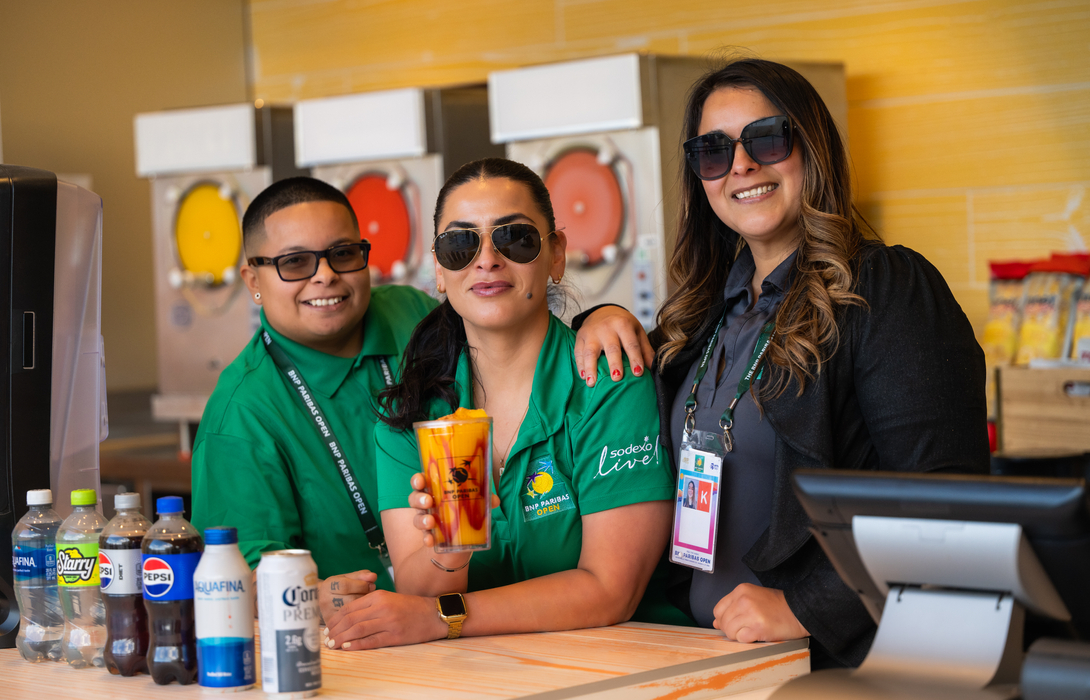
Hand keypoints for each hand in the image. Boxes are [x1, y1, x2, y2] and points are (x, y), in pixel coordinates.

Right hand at [318, 570, 377, 625]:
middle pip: (350, 599)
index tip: (371, 585)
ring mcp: (328, 613)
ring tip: (367, 602)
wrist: (326, 601)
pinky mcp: (332, 624)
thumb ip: (361, 576)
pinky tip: (362, 612)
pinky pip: (349, 622)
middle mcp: (325, 599)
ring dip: (363, 607)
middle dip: (364, 596)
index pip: (346, 585)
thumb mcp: (349, 578)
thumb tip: (373, 576)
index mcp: (328, 585)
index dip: (361, 585)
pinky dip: (359, 616)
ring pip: (351, 612)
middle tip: (371, 595)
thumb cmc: (341, 587)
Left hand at [323, 589, 445, 649]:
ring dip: (342, 638)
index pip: (350, 607)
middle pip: (351, 619)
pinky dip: (356, 645)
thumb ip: (371, 605)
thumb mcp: (389, 599)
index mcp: (379, 596)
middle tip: (326, 638)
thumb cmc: (411, 607)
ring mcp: (389, 622)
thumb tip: (349, 617)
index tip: (327, 626)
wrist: (434, 614)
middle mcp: (382, 607)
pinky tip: (347, 648)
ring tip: (333, 644)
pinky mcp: (395, 636)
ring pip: (358, 630)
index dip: (335, 618)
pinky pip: (371, 641)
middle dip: (335, 630)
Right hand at [408, 473, 499, 549]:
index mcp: (435, 490)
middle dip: (419, 498)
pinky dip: (427, 538)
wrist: (461, 541)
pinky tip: (430, 541)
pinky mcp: (430, 536)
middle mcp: (427, 504)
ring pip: (417, 517)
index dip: (418, 480)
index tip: (421, 481)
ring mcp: (427, 520)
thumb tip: (495, 500)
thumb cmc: (464, 512)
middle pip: (415, 497)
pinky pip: (425, 536)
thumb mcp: (474, 504)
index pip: (422, 481)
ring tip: (431, 522)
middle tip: (428, 501)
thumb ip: (484, 500)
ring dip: (422, 519)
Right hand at [574, 306, 653, 386]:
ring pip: (590, 351)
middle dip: (614, 363)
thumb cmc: (623, 324)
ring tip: (592, 383)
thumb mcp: (637, 332)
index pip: (631, 344)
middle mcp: (606, 328)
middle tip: (616, 378)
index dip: (635, 358)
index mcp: (623, 324)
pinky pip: (578, 352)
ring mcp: (591, 332)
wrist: (602, 311)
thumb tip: (653, 367)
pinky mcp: (580, 337)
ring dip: (591, 367)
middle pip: (611, 348)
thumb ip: (645, 349)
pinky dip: (580, 365)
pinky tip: (583, 376)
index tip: (638, 373)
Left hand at [712, 583, 808, 643]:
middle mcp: (743, 600)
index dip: (723, 620)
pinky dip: (747, 640)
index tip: (733, 623)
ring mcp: (750, 613)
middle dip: (731, 629)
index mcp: (741, 590)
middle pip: (723, 621)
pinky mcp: (757, 627)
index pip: (718, 609)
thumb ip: (734, 607)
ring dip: (739, 635)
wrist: (799, 611)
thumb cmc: (778, 606)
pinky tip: (757, 635)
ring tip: (752, 631)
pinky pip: (741, 638)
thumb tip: (716, 623)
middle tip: (745, 629)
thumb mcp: (753, 598)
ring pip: (730, 631)